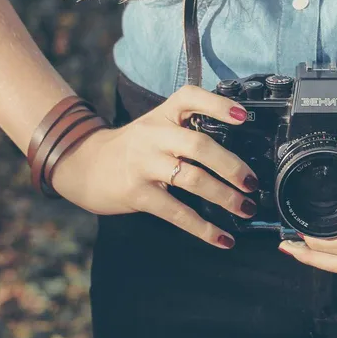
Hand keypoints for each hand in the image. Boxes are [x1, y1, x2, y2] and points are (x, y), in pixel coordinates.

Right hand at [49, 85, 258, 248]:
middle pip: (199, 145)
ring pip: (192, 179)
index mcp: (163, 114)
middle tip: (252, 182)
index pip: (191, 98)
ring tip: (245, 208)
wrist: (84, 164)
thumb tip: (237, 152)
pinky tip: (223, 239)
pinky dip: (203, 228)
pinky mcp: (138, 193)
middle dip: (231, 165)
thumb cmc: (134, 146)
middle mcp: (154, 135)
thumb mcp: (156, 125)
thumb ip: (188, 128)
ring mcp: (145, 164)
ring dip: (224, 196)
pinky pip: (177, 212)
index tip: (244, 117)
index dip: (218, 105)